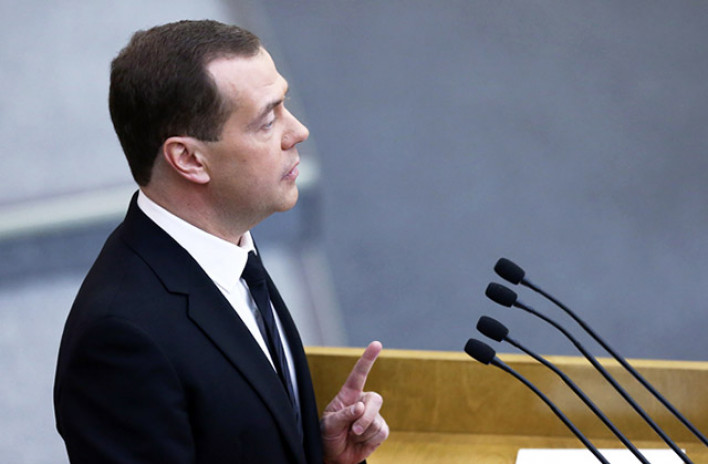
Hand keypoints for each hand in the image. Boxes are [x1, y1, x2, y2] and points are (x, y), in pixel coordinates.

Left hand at [320, 341, 388, 463]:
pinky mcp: (380, 430)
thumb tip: (360, 407)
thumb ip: (343, 415)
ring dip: (363, 433)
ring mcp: (373, 416)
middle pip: (374, 400)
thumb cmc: (327, 436)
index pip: (359, 374)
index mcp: (348, 395)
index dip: (367, 359)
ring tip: (351, 436)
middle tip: (354, 430)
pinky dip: (369, 441)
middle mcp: (363, 402)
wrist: (334, 457)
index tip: (376, 344)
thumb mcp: (328, 425)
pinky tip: (360, 441)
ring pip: (376, 420)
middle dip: (366, 417)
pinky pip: (381, 432)